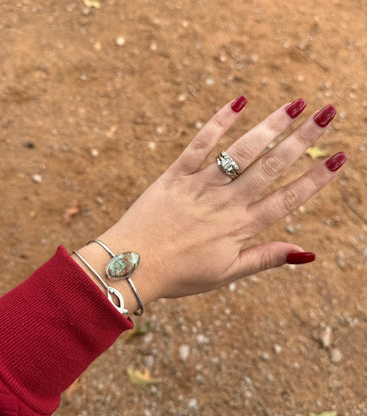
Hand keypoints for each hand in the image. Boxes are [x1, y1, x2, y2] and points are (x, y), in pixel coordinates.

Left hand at [94, 97, 345, 306]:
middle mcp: (225, 203)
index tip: (339, 158)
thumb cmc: (179, 274)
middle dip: (303, 140)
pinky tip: (238, 102)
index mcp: (239, 228)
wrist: (131, 265)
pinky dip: (217, 122)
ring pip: (240, 151)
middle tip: (327, 114)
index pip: (287, 199)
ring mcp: (200, 186)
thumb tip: (307, 252)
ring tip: (295, 104)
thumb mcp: (225, 273)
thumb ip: (265, 258)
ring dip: (269, 126)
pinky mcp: (175, 175)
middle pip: (270, 166)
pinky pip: (199, 144)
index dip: (315, 179)